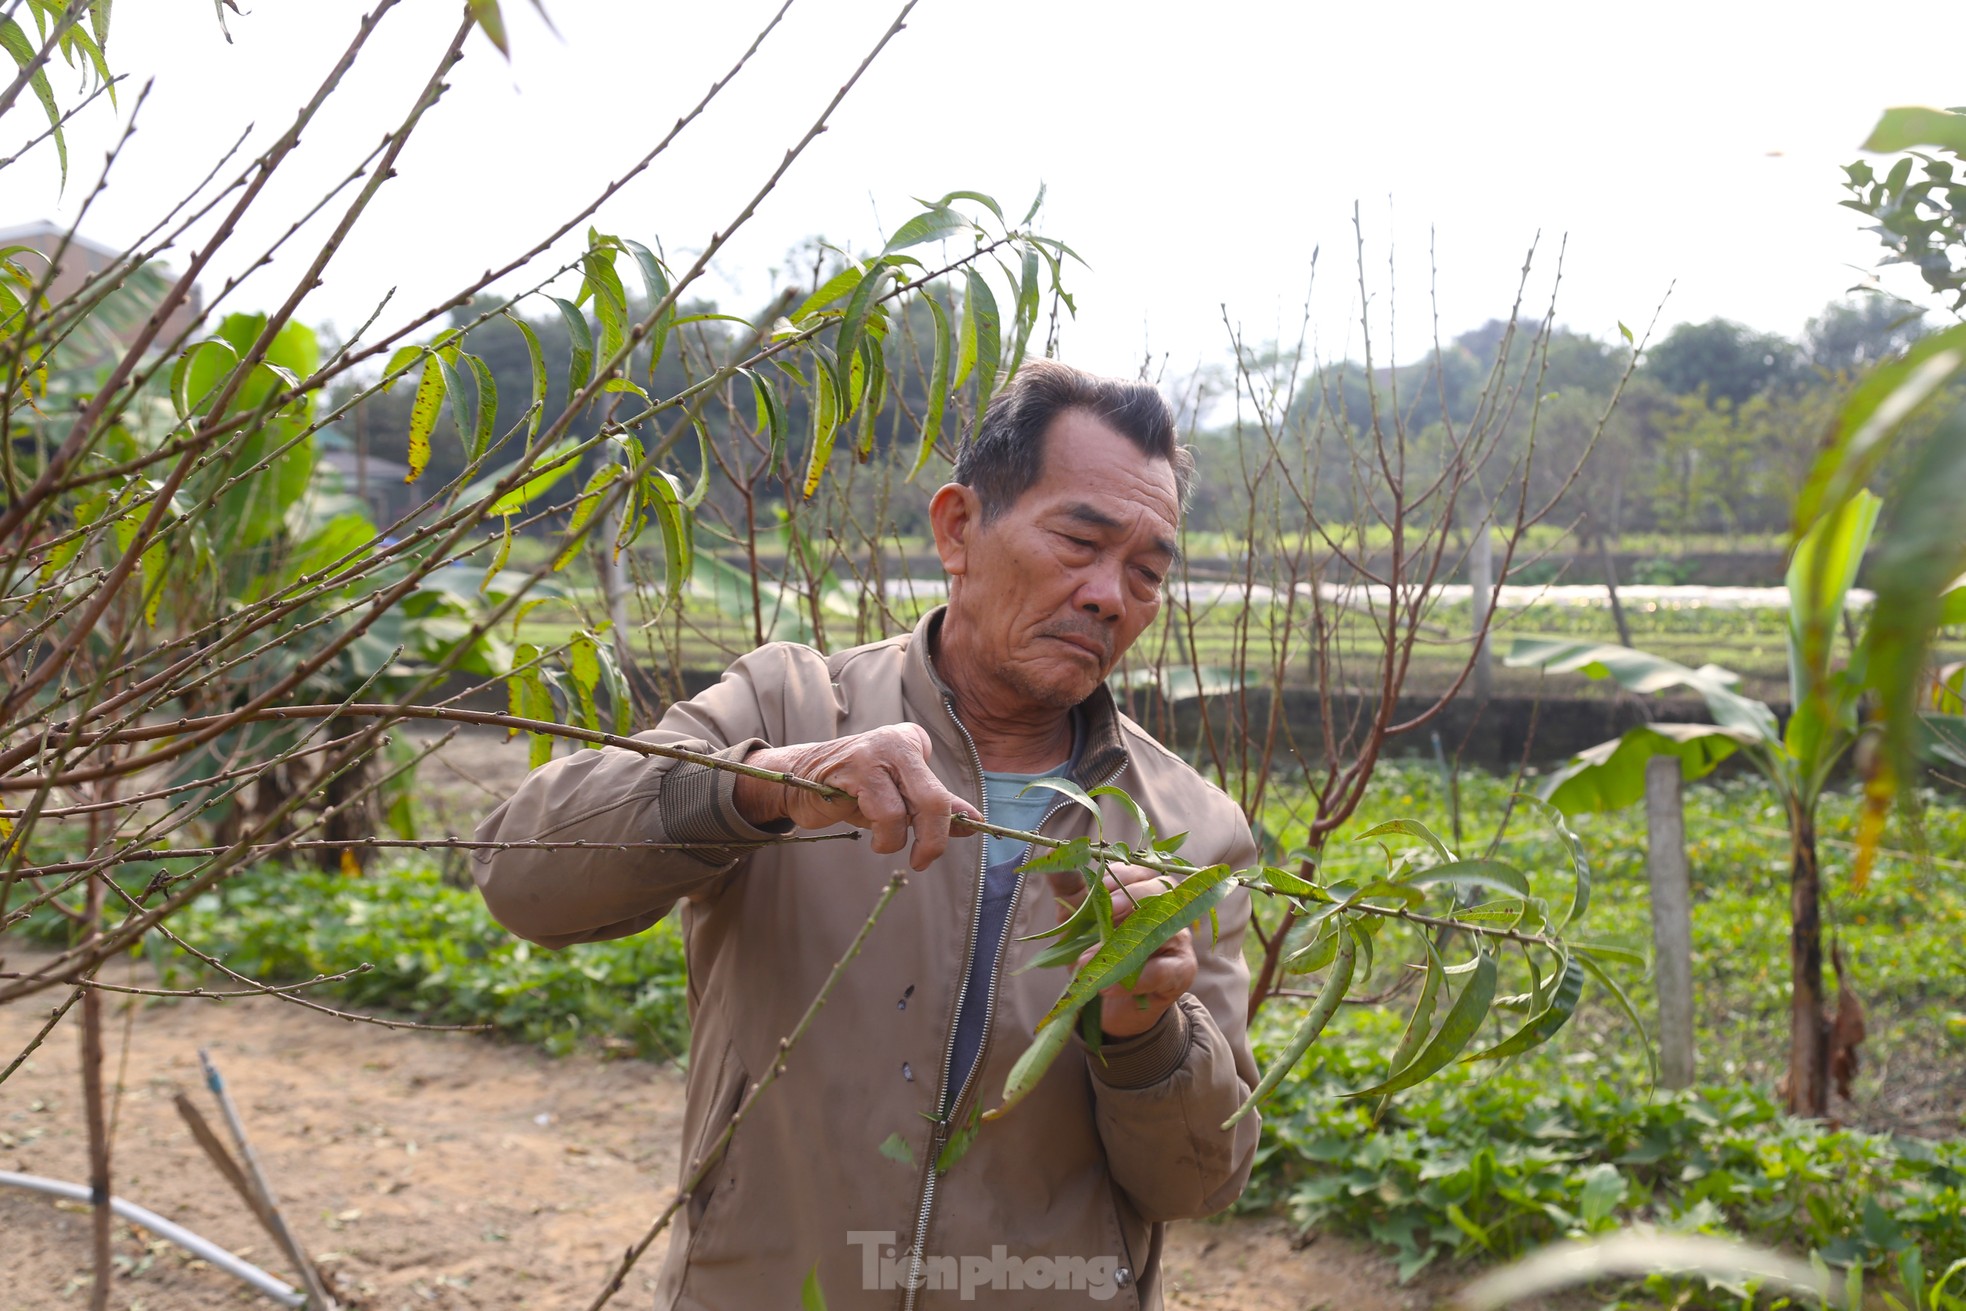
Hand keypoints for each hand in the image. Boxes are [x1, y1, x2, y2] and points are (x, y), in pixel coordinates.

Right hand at [733, 724, 980, 871]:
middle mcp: (898, 741)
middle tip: (924, 860)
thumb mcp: (897, 798)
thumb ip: (934, 808)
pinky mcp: (855, 768)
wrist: (797, 779)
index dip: (955, 821)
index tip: (959, 838)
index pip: (945, 790)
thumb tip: (975, 823)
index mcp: (913, 742)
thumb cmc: (851, 790)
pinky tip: (872, 835)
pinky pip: (884, 812)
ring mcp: (875, 752)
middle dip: (935, 838)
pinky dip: (883, 836)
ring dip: (896, 840)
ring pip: (909, 810)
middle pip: (935, 799)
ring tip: (882, 840)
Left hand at [1052, 863, 1196, 1039]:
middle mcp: (1167, 907)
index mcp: (1143, 887)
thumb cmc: (1097, 949)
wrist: (1110, 1000)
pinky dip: (1134, 979)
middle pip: (1162, 888)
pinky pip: (1163, 970)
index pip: (1141, 868)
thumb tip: (1053, 852)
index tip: (1099, 887)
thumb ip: (1069, 884)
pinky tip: (1107, 985)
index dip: (1122, 874)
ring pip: (1165, 926)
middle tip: (1109, 908)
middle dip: (1134, 894)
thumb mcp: (1077, 916)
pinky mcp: (1182, 970)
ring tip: (1089, 957)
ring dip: (1127, 940)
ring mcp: (1179, 937)